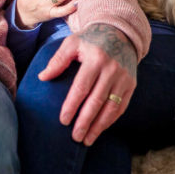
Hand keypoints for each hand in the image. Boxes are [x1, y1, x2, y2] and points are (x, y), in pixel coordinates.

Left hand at [39, 23, 136, 145]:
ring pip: (111, 107)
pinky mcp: (131, 84)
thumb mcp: (72, 42)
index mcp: (96, 58)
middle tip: (75, 137)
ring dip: (99, 126)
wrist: (120, 33)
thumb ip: (58, 59)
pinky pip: (122, 107)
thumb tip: (43, 77)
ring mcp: (124, 78)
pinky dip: (111, 120)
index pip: (82, 87)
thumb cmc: (91, 40)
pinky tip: (100, 129)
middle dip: (85, 122)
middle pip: (97, 101)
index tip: (63, 121)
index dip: (72, 105)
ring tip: (87, 140)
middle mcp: (112, 69)